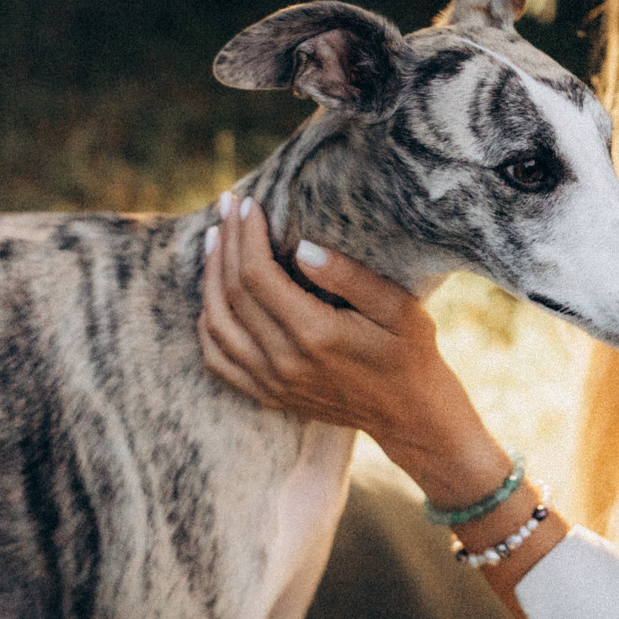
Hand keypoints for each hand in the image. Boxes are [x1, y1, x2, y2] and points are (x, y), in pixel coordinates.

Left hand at [196, 193, 506, 503]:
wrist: (411, 414)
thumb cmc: (410, 352)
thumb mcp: (397, 307)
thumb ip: (349, 277)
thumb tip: (301, 247)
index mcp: (315, 334)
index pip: (258, 275)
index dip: (248, 235)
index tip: (248, 204)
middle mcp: (285, 362)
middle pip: (232, 294)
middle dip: (226, 243)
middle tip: (226, 206)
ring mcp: (273, 383)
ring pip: (217, 325)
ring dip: (209, 279)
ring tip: (214, 240)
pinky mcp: (269, 395)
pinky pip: (219, 360)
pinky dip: (208, 324)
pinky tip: (212, 296)